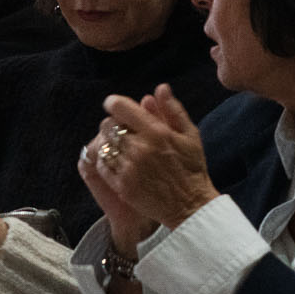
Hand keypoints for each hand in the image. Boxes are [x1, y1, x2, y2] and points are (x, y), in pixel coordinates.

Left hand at [80, 85, 217, 233]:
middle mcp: (140, 149)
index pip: (121, 108)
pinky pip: (102, 166)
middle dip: (113, 124)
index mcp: (157, 132)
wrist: (190, 205)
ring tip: (122, 148)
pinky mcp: (122, 185)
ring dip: (110, 143)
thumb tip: (160, 88)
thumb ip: (173, 110)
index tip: (115, 105)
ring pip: (104, 145)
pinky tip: (119, 162)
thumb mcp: (190, 135)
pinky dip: (107, 161)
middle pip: (108, 125)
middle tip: (122, 130)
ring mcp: (129, 168)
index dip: (114, 103)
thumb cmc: (192, 168)